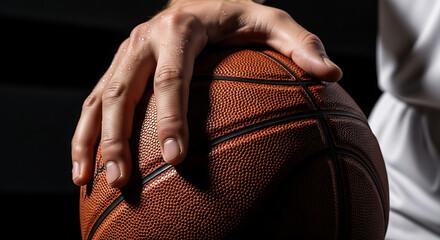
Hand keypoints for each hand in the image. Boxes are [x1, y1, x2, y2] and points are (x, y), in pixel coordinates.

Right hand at [71, 0, 341, 187]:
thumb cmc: (237, 14)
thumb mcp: (271, 20)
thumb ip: (300, 44)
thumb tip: (332, 74)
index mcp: (180, 27)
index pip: (171, 78)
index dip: (171, 118)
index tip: (175, 159)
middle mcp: (144, 39)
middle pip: (123, 92)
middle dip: (118, 139)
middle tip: (122, 181)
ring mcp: (125, 53)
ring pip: (98, 99)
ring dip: (91, 142)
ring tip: (89, 182)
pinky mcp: (117, 66)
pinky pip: (92, 101)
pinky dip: (84, 135)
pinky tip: (83, 167)